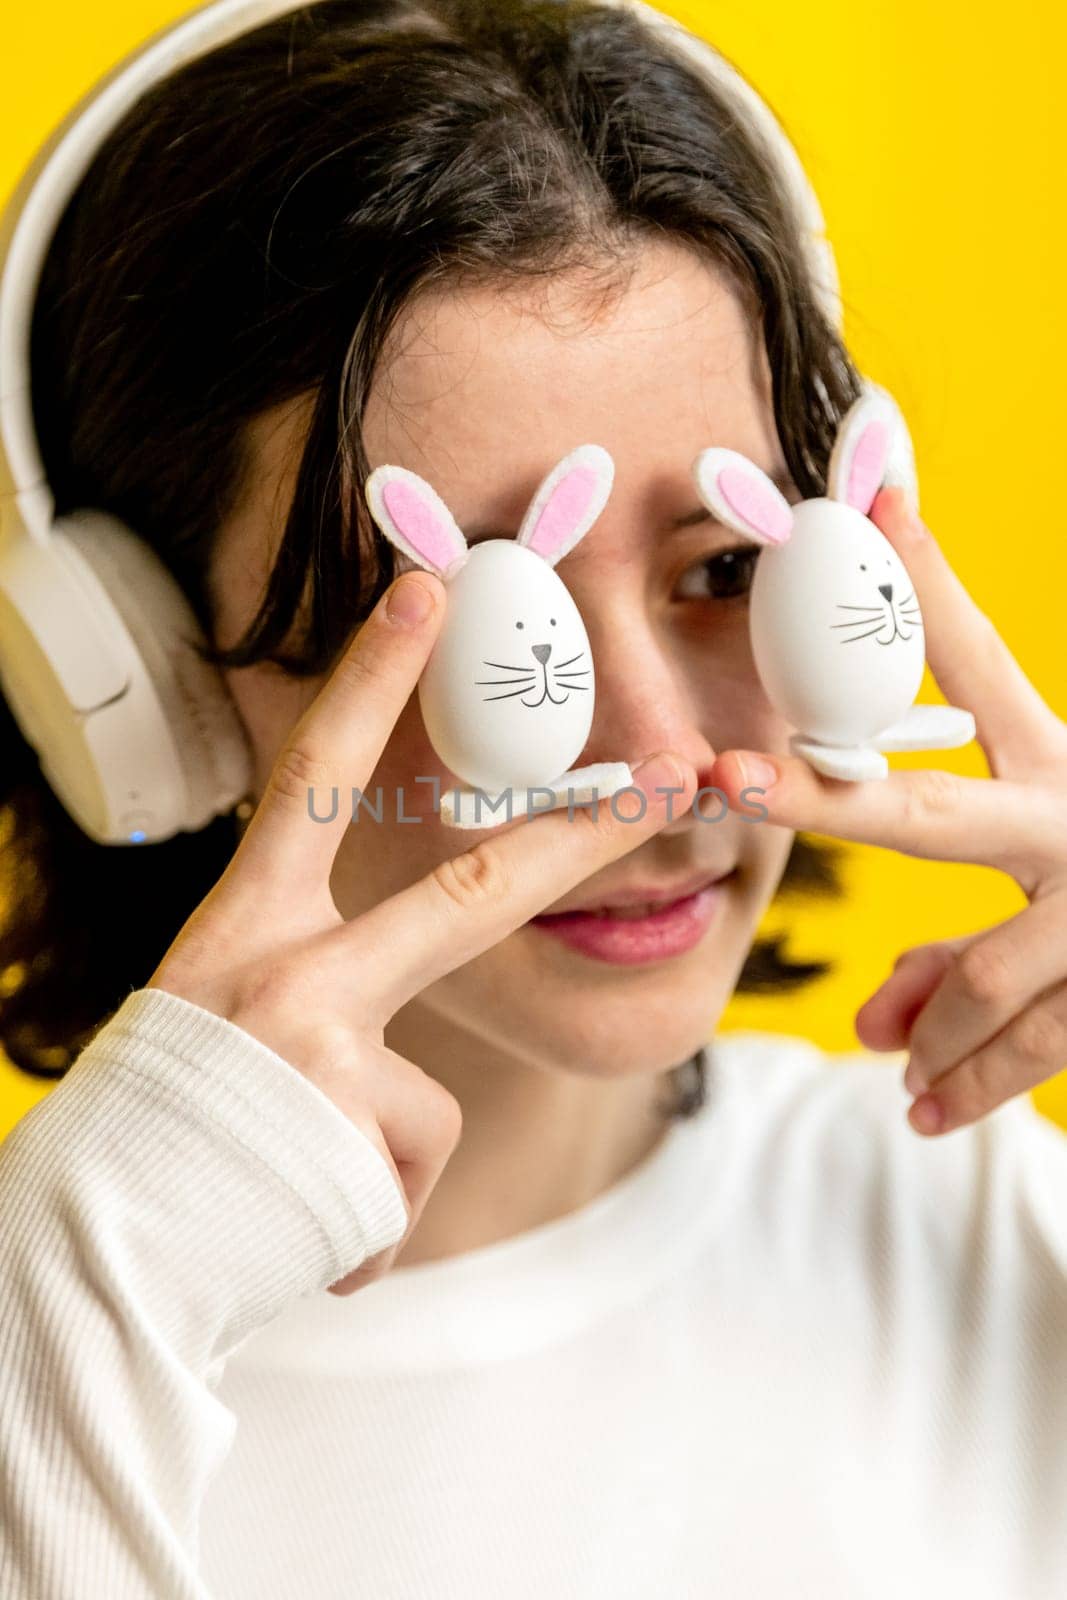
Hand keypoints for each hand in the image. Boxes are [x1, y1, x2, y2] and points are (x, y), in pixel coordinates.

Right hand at [148, 570, 695, 1291]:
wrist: (93, 1252)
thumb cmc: (156, 1131)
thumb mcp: (212, 1022)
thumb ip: (306, 997)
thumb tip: (377, 1053)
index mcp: (243, 926)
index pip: (315, 780)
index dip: (369, 682)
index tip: (423, 594)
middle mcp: (291, 969)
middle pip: (473, 891)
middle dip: (586, 833)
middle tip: (673, 777)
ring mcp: (332, 1050)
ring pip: (427, 1108)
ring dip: (370, 1170)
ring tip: (284, 1192)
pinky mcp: (365, 1141)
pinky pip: (407, 1184)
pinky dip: (365, 1228)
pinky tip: (302, 1233)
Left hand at [711, 485, 1066, 1137]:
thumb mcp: (1048, 892)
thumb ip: (954, 958)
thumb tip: (871, 1034)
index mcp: (1060, 763)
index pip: (980, 661)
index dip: (926, 583)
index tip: (872, 498)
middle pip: (927, 812)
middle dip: (820, 798)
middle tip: (731, 778)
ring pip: (984, 975)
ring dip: (926, 1026)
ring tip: (902, 1075)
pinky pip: (1039, 1043)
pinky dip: (974, 1081)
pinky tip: (927, 1108)